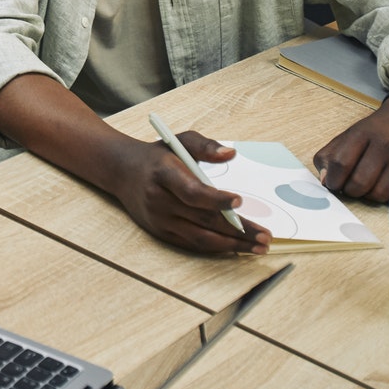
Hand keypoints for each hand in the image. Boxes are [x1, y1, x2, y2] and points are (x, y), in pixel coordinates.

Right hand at [106, 131, 269, 255]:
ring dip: (233, 245)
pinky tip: (237, 247)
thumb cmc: (158, 155)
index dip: (216, 200)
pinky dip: (217, 247)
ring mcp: (160, 220)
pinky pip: (193, 245)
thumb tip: (230, 154)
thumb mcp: (180, 141)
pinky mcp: (161, 233)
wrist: (122, 171)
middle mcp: (160, 200)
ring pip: (201, 238)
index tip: (240, 202)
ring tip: (258, 247)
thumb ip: (206, 146)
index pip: (192, 191)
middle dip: (239, 230)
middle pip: (204, 219)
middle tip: (266, 236)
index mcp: (164, 173)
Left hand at [314, 97, 388, 201]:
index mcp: (362, 133)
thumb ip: (329, 156)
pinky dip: (384, 196)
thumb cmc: (376, 130)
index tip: (333, 184)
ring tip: (367, 186)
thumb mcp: (348, 135)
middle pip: (359, 182)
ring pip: (377, 193)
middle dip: (349, 191)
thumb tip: (325, 181)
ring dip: (368, 196)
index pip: (341, 163)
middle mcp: (384, 145)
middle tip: (350, 186)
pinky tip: (381, 185)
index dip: (333, 180)